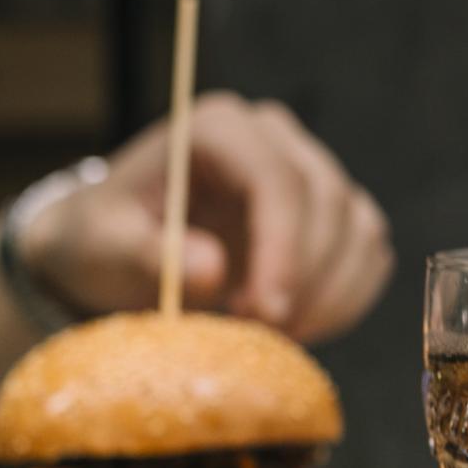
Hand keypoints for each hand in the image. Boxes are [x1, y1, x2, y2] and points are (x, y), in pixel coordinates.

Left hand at [20, 93, 392, 342]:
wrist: (112, 243)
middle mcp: (272, 137)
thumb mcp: (102, 247)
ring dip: (328, 295)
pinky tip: (299, 329)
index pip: (276, 179)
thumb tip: (211, 271)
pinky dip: (343, 299)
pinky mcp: (327, 213)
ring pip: (357, 228)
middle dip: (303, 281)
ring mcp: (307, 169)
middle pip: (326, 202)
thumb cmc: (102, 238)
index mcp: (217, 129)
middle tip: (260, 338)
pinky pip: (365, 254)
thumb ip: (146, 255)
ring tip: (271, 338)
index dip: (282, 249)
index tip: (265, 314)